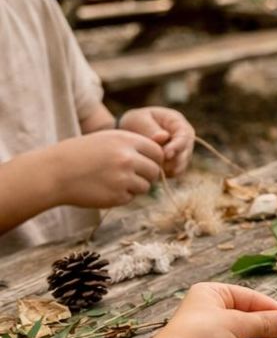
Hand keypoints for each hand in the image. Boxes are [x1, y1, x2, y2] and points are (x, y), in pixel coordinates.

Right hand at [47, 130, 163, 207]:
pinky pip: (130, 198)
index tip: (144, 163)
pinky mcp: (117, 196)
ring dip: (135, 187)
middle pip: (155, 170)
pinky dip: (121, 196)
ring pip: (145, 186)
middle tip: (130, 176)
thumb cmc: (80, 154)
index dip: (153, 159)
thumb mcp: (107, 139)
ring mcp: (123, 178)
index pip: (157, 152)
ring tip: (114, 181)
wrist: (54, 172)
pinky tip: (104, 189)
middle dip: (147, 175)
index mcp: (127, 141)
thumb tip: (161, 154)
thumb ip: (133, 145)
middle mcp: (128, 158)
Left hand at [119, 107, 194, 176]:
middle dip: (173, 161)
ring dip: (168, 169)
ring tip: (152, 168)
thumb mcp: (139, 120)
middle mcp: (185, 137)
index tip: (166, 155)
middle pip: (186, 152)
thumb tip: (164, 137)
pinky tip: (152, 171)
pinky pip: (175, 172)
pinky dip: (165, 174)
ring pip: (182, 164)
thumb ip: (151, 128)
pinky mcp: (177, 163)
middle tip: (157, 165)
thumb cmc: (135, 122)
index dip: (178, 146)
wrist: (131, 131)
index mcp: (178, 122)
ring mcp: (183, 151)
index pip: (185, 135)